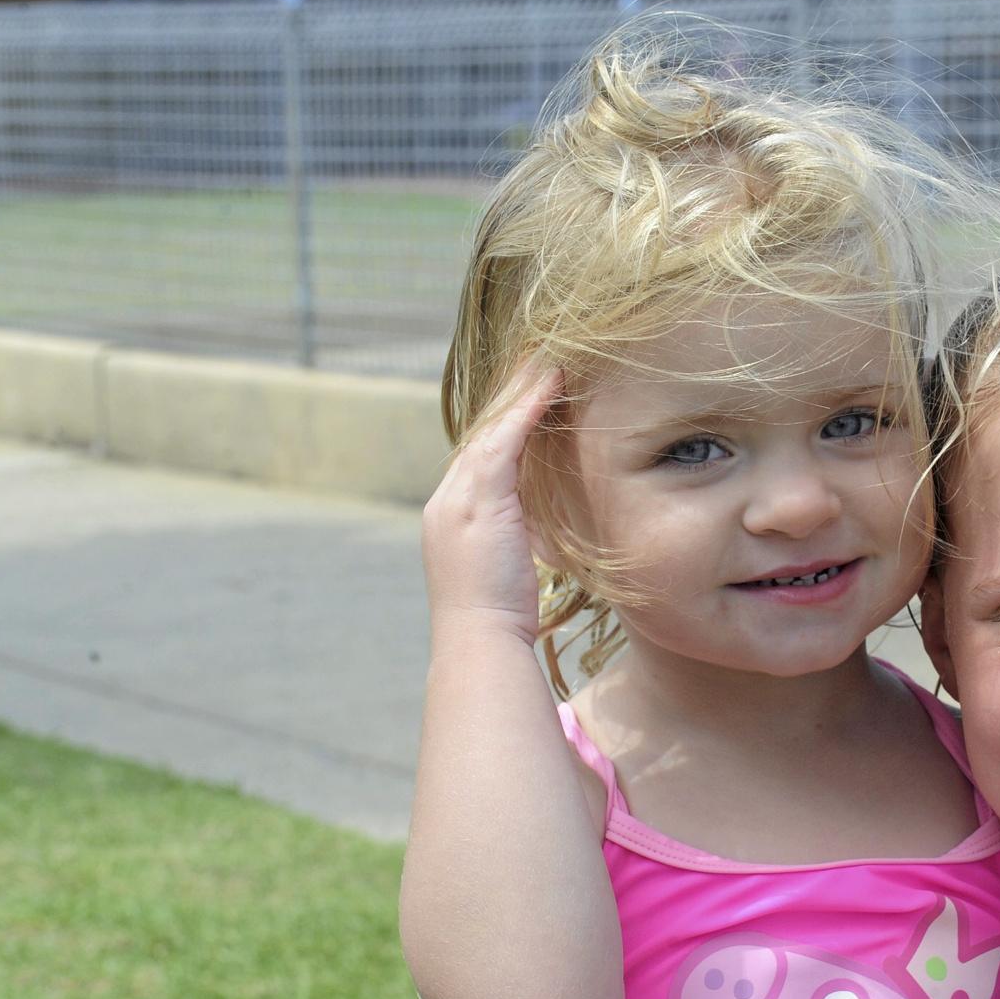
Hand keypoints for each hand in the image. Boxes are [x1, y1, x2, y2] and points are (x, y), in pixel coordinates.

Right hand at [423, 362, 562, 647]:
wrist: (478, 639)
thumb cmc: (499, 617)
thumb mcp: (504, 567)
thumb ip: (512, 538)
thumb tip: (532, 529)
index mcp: (453, 512)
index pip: (481, 454)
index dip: (506, 421)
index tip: (530, 392)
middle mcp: (448, 498)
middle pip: (482, 432)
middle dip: (510, 395)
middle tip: (540, 358)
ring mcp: (458, 496)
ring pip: (493, 428)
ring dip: (522, 391)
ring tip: (550, 361)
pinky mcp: (478, 498)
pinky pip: (504, 440)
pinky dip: (527, 409)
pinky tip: (550, 385)